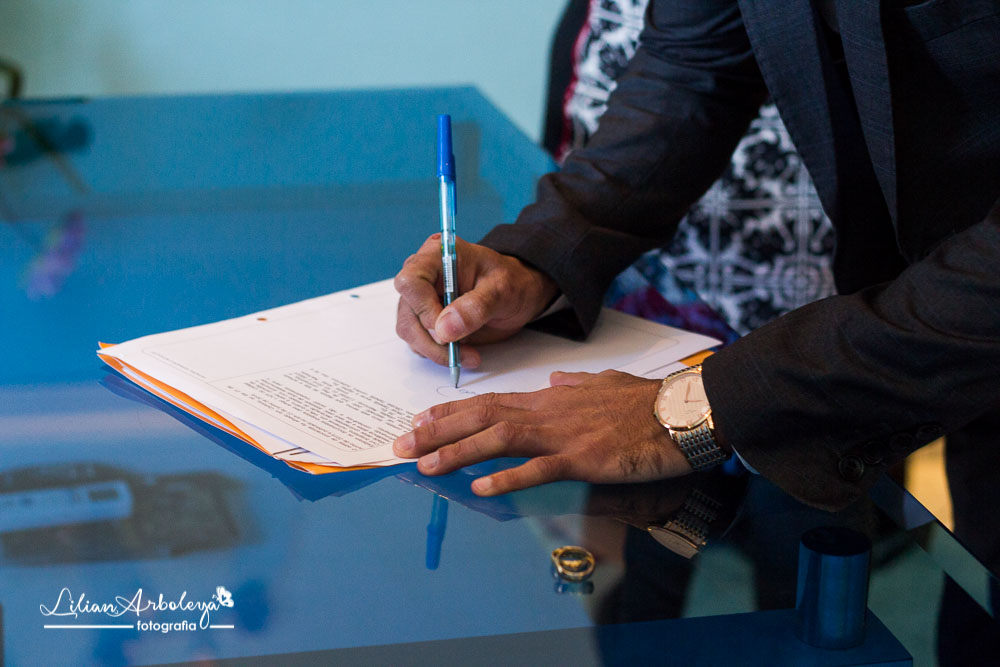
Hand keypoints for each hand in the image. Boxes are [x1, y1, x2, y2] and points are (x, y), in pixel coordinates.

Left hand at [392, 369, 692, 494]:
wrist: (683, 410)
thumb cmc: (647, 402)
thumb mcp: (606, 384)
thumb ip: (576, 383)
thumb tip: (554, 378)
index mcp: (552, 397)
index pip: (491, 401)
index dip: (451, 412)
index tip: (419, 420)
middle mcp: (549, 410)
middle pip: (482, 418)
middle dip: (437, 432)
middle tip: (400, 445)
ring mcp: (564, 434)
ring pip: (499, 440)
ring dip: (458, 452)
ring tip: (425, 465)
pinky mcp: (584, 458)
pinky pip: (539, 470)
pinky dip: (508, 478)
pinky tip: (481, 488)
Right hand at [394, 235, 557, 368]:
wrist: (520, 294)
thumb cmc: (512, 282)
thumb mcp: (502, 290)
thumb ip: (475, 307)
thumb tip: (444, 330)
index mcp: (438, 256)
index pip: (411, 281)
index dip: (423, 309)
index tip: (445, 329)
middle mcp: (424, 276)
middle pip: (408, 311)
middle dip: (430, 339)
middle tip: (458, 352)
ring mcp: (423, 299)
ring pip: (410, 330)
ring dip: (435, 351)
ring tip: (467, 355)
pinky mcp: (427, 320)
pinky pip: (420, 341)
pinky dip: (438, 353)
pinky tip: (462, 353)